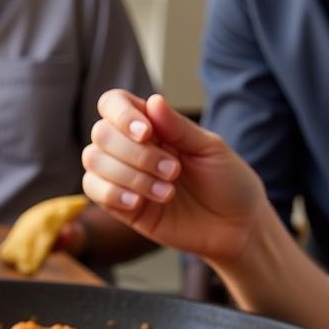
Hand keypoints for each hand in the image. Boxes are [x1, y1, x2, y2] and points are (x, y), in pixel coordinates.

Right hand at [81, 91, 267, 263]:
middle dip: (136, 153)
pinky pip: (93, 190)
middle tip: (174, 171)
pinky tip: (139, 203)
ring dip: (129, 175)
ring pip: (93, 160)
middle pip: (101, 133)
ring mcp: (124, 177)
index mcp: (153, 126)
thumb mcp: (210, 149)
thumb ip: (179, 128)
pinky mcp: (121, 207)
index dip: (121, 114)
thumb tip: (152, 101)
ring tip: (167, 192)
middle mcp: (132, 148)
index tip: (146, 133)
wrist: (235, 227)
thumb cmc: (227, 183)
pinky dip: (113, 194)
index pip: (114, 104)